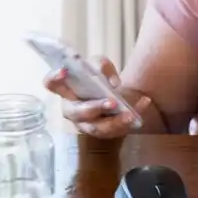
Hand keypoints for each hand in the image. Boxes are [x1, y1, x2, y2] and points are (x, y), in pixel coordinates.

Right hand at [43, 56, 161, 138]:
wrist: (115, 93)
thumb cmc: (99, 78)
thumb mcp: (100, 65)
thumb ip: (102, 66)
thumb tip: (112, 83)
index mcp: (66, 90)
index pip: (51, 84)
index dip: (54, 78)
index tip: (64, 71)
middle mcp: (73, 110)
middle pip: (77, 112)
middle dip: (93, 108)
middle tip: (111, 102)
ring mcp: (87, 124)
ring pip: (97, 128)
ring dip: (114, 121)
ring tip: (129, 114)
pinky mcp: (105, 132)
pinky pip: (118, 129)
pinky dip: (133, 115)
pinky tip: (145, 102)